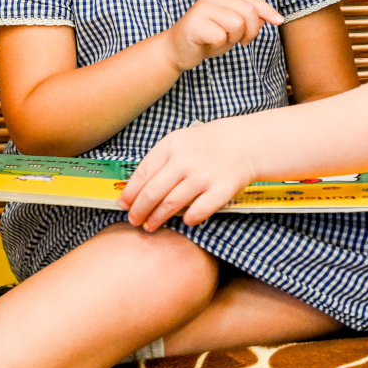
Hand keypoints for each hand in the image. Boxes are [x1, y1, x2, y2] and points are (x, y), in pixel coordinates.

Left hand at [118, 119, 258, 228]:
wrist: (244, 142)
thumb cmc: (206, 144)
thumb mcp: (179, 141)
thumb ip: (158, 161)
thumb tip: (133, 191)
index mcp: (172, 145)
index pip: (142, 174)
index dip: (130, 193)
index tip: (124, 205)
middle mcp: (185, 160)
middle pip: (153, 192)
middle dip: (139, 210)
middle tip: (134, 220)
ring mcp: (204, 175)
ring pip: (171, 204)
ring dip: (157, 219)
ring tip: (151, 226)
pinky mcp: (221, 189)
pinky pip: (198, 211)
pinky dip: (188, 219)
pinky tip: (184, 221)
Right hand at [164, 0, 283, 73]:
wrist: (177, 50)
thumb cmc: (207, 39)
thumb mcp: (232, 29)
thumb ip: (249, 20)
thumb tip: (268, 17)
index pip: (253, 1)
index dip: (268, 11)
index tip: (279, 21)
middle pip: (249, 12)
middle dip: (250, 31)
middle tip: (241, 41)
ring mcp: (203, 8)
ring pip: (238, 24)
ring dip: (233, 39)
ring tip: (221, 41)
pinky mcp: (195, 23)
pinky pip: (221, 36)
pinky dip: (219, 45)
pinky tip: (208, 44)